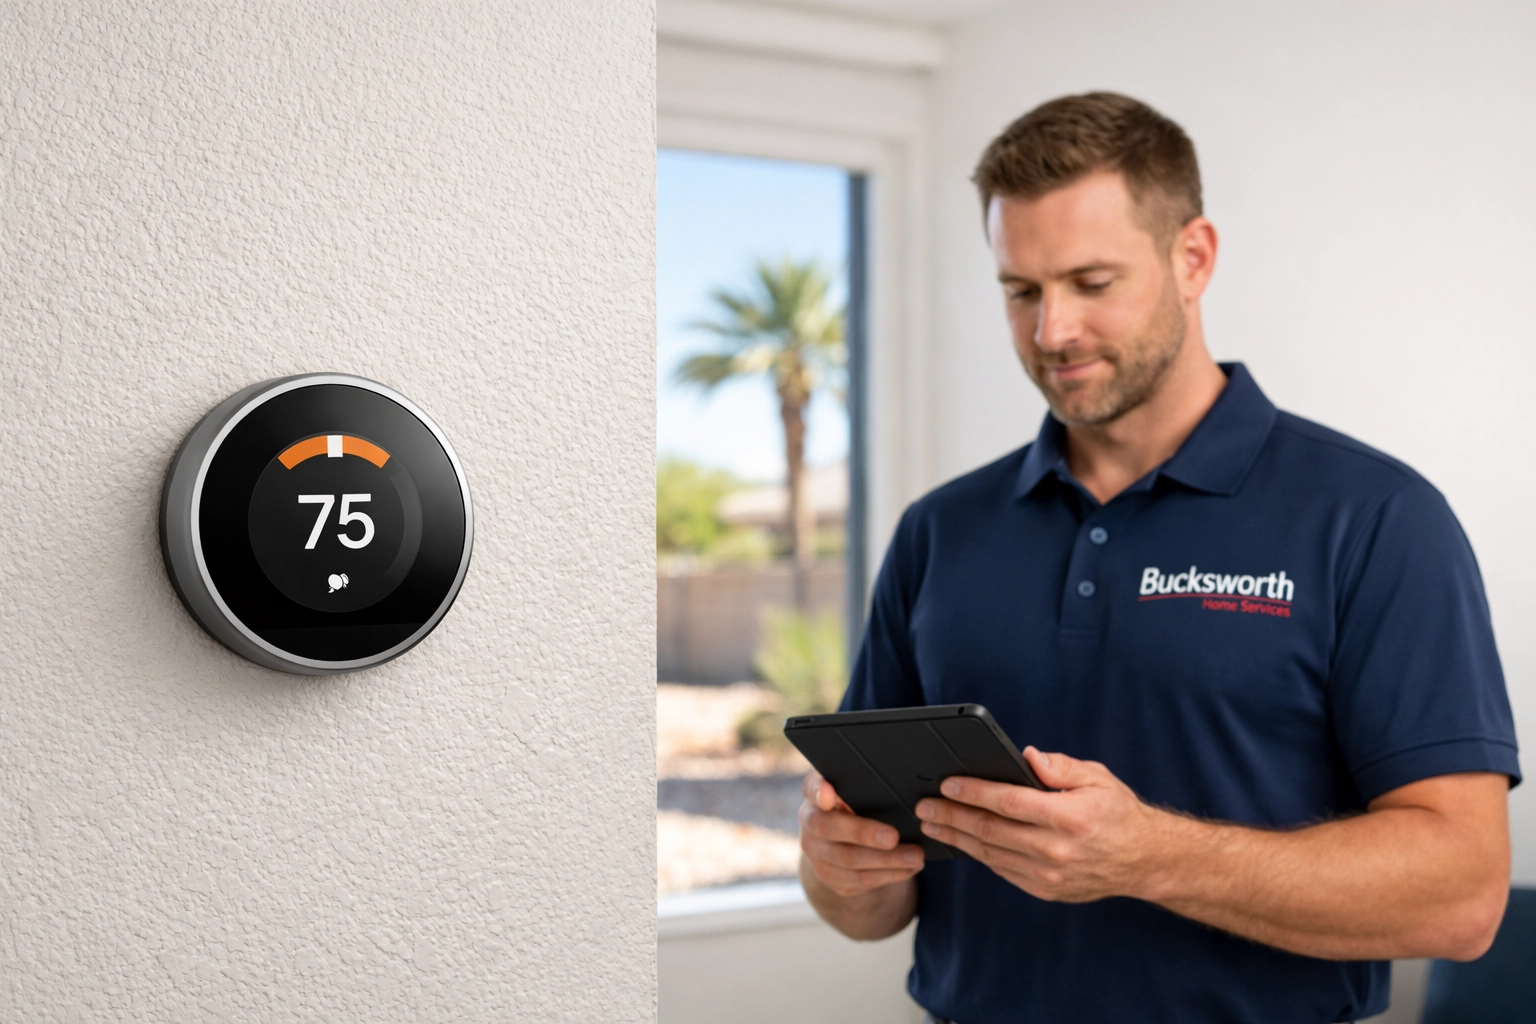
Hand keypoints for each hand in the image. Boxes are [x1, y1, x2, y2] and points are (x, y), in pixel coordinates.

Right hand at [799, 771, 925, 897]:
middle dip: (865, 834)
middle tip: (894, 837)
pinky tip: (908, 868)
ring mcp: (816, 855)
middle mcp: (808, 825)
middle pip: (831, 830)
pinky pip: (860, 882)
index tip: (829, 796)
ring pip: (850, 862)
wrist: (840, 838)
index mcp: (815, 796)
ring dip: (887, 861)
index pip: (812, 789)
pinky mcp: (830, 878)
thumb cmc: (854, 805)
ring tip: (915, 857)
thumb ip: (861, 785)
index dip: (819, 792)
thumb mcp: (854, 791)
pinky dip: (888, 876)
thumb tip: (894, 783)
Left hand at [914, 747, 1165, 902]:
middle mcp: (1056, 849)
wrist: (1144, 861)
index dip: (974, 792)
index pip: (1009, 802)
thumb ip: (1060, 766)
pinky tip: (960, 840)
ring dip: (956, 837)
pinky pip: (1002, 870)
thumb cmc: (1118, 813)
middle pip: (991, 831)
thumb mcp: (1097, 778)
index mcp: (1069, 817)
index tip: (947, 783)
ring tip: (932, 823)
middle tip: (924, 805)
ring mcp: (1049, 874)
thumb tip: (1026, 756)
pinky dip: (978, 854)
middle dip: (952, 815)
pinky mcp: (1045, 889)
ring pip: (990, 854)